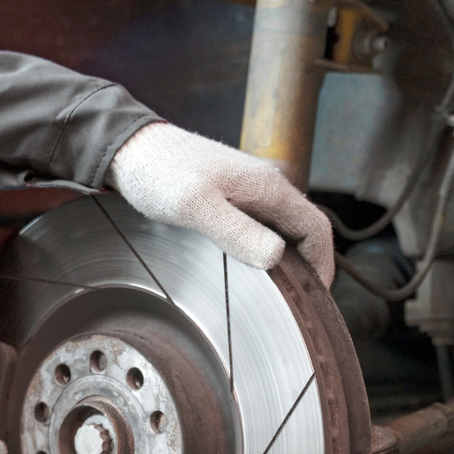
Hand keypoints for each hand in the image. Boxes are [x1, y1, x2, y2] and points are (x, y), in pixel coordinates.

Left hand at [106, 122, 334, 285]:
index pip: (318, 230)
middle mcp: (267, 185)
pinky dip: (265, 249)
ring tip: (276, 293)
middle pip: (305, 231)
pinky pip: (262, 225)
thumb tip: (276, 257)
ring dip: (287, 260)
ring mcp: (250, 189)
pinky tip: (249, 268)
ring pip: (283, 229)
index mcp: (268, 187)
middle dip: (309, 268)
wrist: (130, 148)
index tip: (315, 299)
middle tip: (296, 304)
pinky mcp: (232, 195)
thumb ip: (236, 232)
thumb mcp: (196, 208)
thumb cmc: (158, 173)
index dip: (323, 267)